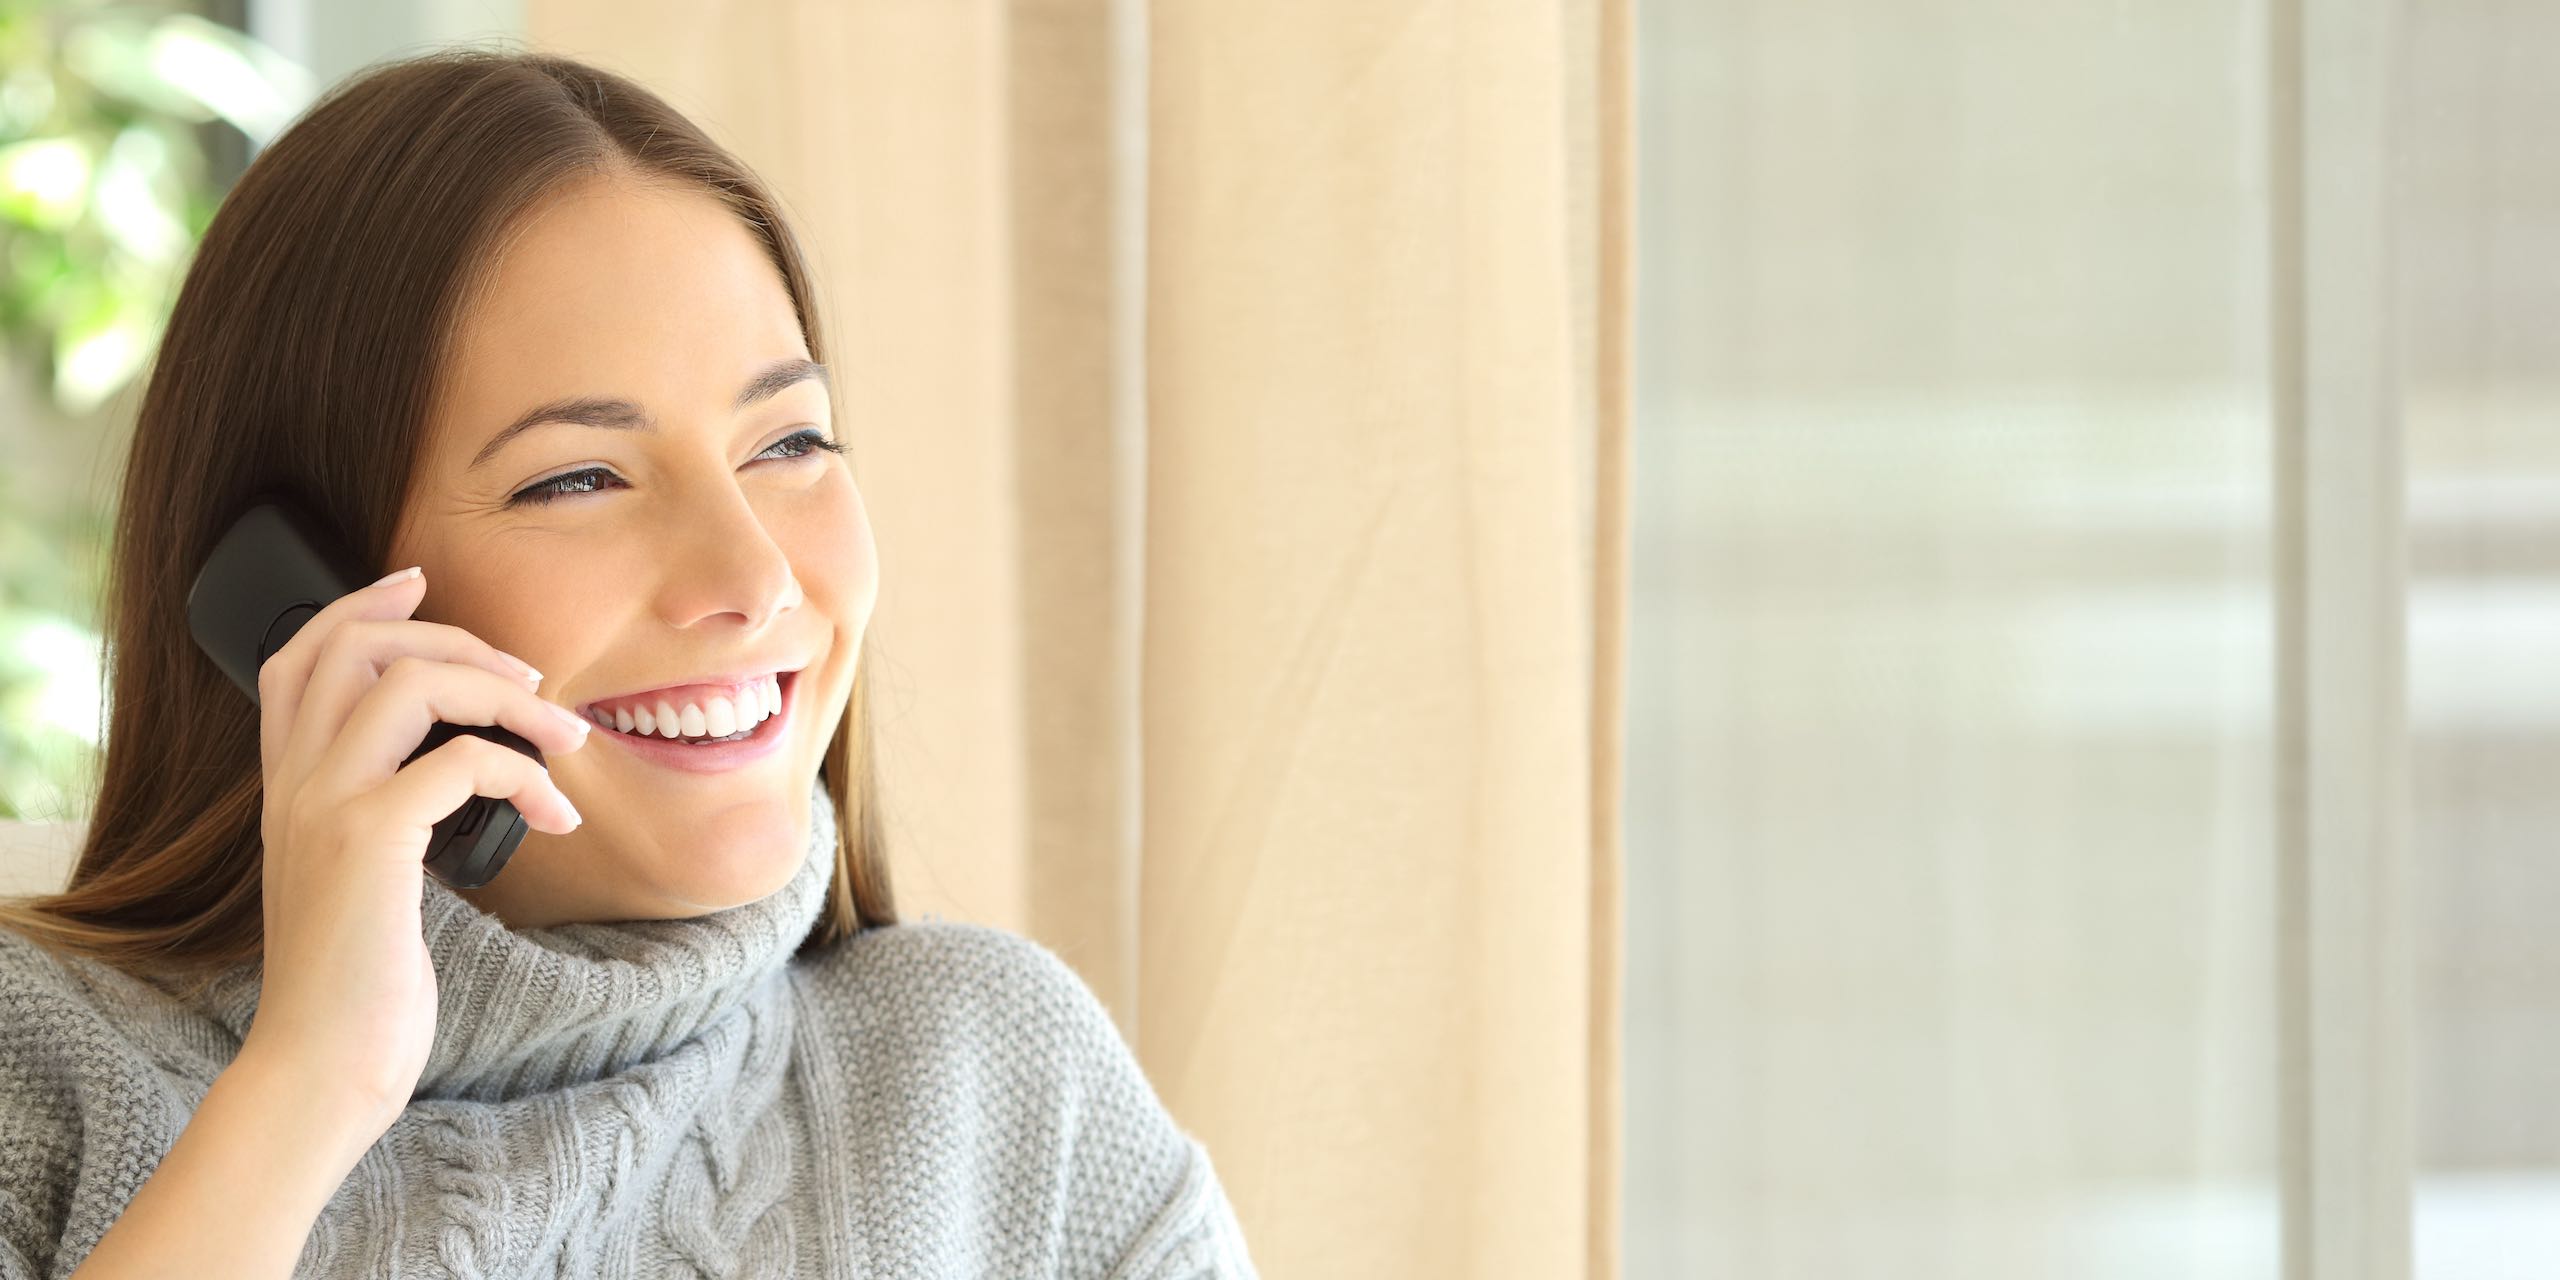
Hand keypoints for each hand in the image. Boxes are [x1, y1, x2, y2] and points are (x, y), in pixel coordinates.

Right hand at [237, 565, 590, 1133]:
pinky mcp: (367, 842)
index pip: (296, 658)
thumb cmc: (359, 980)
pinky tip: (554, 814)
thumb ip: (387, 814)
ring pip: (410, 684)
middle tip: (532, 681)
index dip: (359, 607)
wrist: (324, 1064)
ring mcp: (324, 807)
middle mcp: (293, 785)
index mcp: (286, 787)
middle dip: (461, 643)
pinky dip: (524, 773)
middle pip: (359, 647)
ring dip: (505, 697)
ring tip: (563, 737)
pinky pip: (460, 761)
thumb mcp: (363, 879)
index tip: (420, 584)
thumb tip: (464, 766)